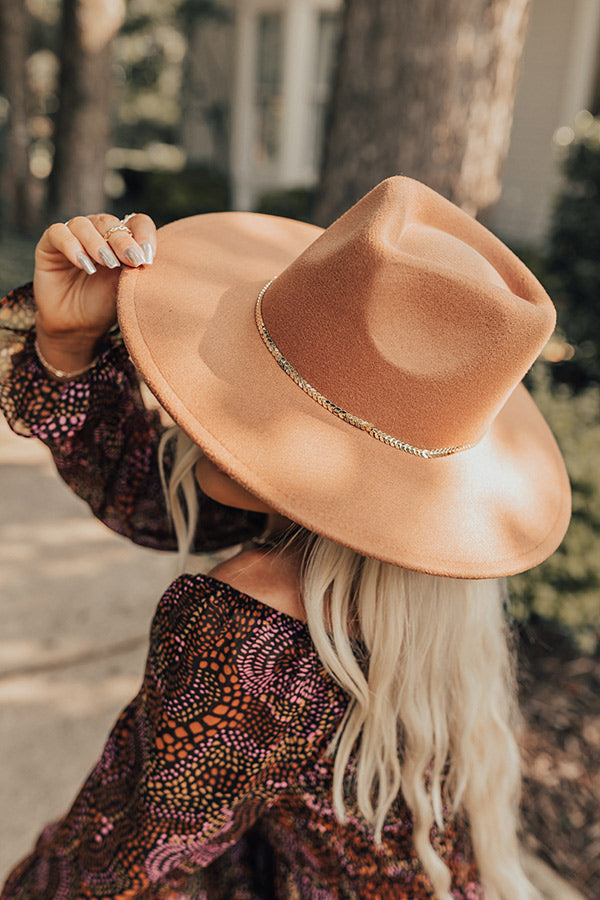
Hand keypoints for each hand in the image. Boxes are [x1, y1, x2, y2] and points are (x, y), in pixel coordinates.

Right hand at [33, 213, 156, 371]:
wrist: (76, 326)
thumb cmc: (105, 305)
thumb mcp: (126, 286)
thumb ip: (134, 267)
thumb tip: (146, 253)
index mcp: (119, 238)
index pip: (135, 222)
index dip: (144, 233)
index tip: (149, 257)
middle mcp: (96, 232)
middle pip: (109, 222)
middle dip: (123, 241)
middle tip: (132, 260)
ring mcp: (72, 236)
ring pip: (83, 224)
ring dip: (97, 243)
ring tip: (108, 263)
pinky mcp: (49, 244)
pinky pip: (58, 233)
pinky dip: (71, 246)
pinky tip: (84, 265)